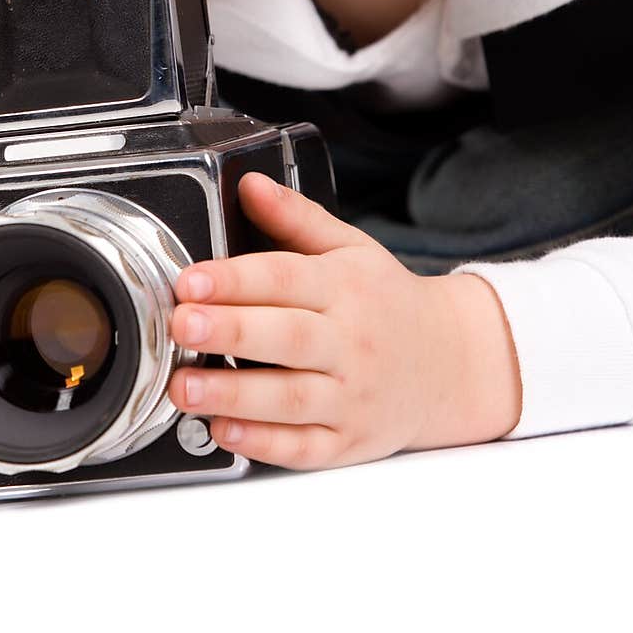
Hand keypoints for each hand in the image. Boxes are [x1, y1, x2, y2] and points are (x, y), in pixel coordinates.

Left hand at [168, 172, 521, 469]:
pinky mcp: (349, 441)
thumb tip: (250, 184)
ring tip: (184, 387)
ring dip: (234, 395)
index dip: (236, 279)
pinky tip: (223, 431)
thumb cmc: (387, 302)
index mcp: (346, 288)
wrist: (451, 362)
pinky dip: (264, 443)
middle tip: (181, 325)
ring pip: (291, 398)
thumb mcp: (351, 248)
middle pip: (288, 337)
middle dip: (231, 331)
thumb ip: (296, 217)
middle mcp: (350, 343)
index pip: (287, 278)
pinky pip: (305, 447)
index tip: (190, 280)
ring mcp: (352, 396)